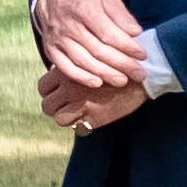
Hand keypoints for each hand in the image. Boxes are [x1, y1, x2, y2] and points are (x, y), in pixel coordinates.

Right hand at [28, 0, 151, 105]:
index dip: (127, 46)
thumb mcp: (105, 0)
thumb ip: (121, 15)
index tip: (143, 55)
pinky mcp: (51, 51)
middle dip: (122, 64)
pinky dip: (81, 77)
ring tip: (123, 81)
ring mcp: (59, 40)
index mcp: (85, 9)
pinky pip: (66, 68)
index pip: (109, 33)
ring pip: (83, 61)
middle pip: (98, 50)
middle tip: (139, 74)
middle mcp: (70, 26)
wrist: (53, 1)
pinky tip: (98, 83)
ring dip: (105, 73)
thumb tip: (136, 32)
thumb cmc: (85, 2)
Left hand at [40, 46, 157, 131]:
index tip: (58, 94)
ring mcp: (81, 104)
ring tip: (75, 114)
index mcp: (67, 72)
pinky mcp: (94, 118)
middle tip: (65, 107)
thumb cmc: (118, 64)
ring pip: (58, 118)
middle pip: (47, 105)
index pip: (43, 87)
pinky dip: (79, 124)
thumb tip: (59, 78)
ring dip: (65, 118)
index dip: (49, 92)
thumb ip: (74, 69)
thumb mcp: (90, 59)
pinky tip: (87, 118)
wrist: (143, 73)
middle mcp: (69, 89)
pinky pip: (76, 127)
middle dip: (54, 107)